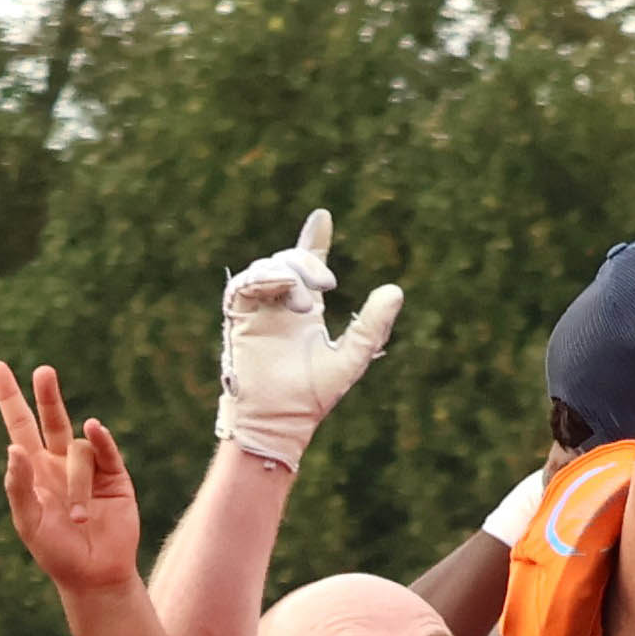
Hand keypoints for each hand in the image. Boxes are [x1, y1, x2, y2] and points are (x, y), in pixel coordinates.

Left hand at [0, 362, 142, 592]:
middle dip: (47, 395)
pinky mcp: (116, 478)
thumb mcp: (28, 522)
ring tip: (80, 519)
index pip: (19, 425)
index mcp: (34, 470)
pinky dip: (100, 439)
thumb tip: (13, 446)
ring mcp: (90, 469)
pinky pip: (105, 451)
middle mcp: (60, 463)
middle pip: (51, 419)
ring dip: (77, 484)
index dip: (9, 398)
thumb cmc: (56, 552)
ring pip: (78, 451)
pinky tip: (94, 429)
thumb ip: (18, 485)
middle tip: (43, 371)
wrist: (95, 576)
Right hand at [213, 211, 402, 466]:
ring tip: (306, 305)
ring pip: (268, 267)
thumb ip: (372, 325)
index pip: (310, 265)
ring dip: (289, 275)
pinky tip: (282, 289)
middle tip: (326, 285)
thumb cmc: (313, 395)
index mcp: (306, 309)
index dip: (315, 239)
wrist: (280, 418)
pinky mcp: (238, 316)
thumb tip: (396, 291)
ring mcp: (259, 308)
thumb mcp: (352, 357)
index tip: (323, 217)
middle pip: (290, 260)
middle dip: (308, 262)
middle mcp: (281, 303)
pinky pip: (245, 284)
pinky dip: (265, 280)